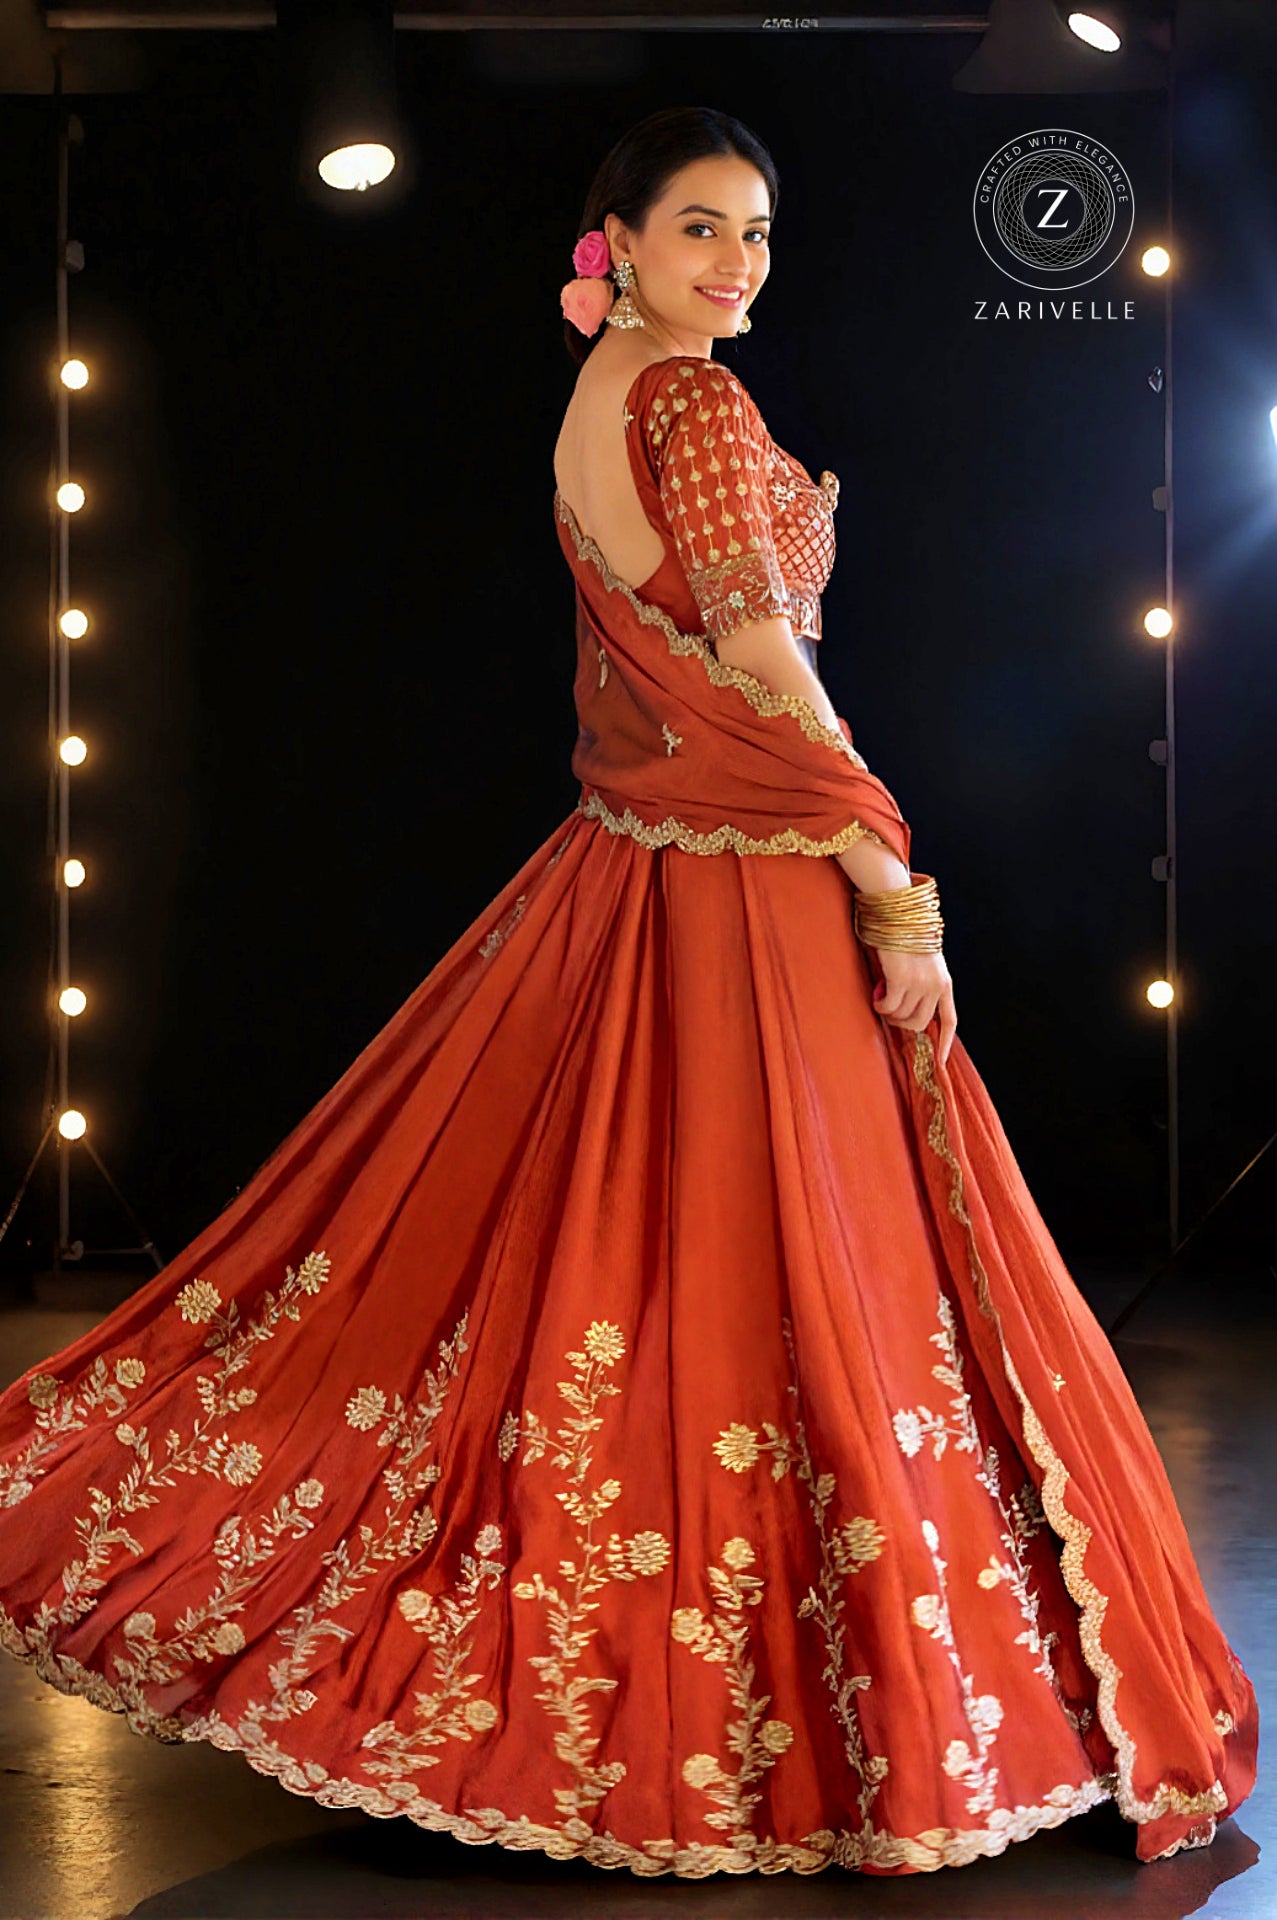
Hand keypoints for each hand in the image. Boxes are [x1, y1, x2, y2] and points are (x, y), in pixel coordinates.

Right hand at [872, 947, 957, 1067]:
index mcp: (944, 983)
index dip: (945, 1043)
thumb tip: (904, 1013)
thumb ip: (920, 987)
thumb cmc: (905, 938)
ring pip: (902, 1017)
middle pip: (920, 1024)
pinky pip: (889, 1007)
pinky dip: (880, 1005)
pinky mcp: (902, 980)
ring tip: (882, 996)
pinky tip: (877, 993)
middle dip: (902, 1023)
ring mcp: (920, 984)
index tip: (940, 1062)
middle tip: (889, 1009)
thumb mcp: (922, 965)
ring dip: (888, 1012)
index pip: (949, 1020)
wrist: (899, 916)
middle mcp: (936, 986)